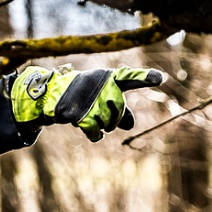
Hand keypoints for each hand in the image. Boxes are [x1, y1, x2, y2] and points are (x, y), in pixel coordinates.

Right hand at [10, 65, 164, 141]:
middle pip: (120, 112)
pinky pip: (97, 134)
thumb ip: (120, 107)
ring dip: (100, 125)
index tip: (160, 79)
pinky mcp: (81, 116)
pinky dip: (94, 134)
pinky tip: (87, 127)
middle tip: (97, 110)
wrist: (51, 95)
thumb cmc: (83, 94)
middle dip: (112, 117)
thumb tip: (130, 126)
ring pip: (109, 124)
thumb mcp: (102, 95)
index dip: (144, 77)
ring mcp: (91, 102)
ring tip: (87, 113)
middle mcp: (101, 87)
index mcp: (108, 77)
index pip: (129, 77)